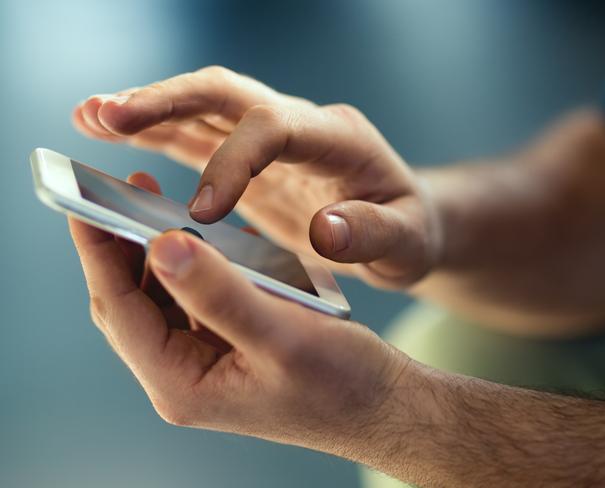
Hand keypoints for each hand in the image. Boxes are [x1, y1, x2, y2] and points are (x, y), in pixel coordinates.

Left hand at [69, 172, 405, 452]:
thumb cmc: (339, 382)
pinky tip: (207, 239)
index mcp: (182, 383)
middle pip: (129, 303)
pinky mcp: (225, 347)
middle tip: (127, 190)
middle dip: (121, 247)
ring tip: (160, 206)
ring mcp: (203, 362)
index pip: (119, 309)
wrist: (379, 404)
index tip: (84, 201)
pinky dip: (193, 266)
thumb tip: (162, 246)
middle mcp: (183, 375)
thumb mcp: (280, 335)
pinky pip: (192, 299)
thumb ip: (219, 293)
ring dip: (158, 253)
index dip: (98, 252)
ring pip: (159, 298)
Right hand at [72, 66, 438, 287]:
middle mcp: (301, 126)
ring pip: (202, 108)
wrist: (404, 223)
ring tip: (89, 116)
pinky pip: (198, 137)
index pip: (276, 127)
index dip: (233, 160)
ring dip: (147, 110)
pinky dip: (155, 135)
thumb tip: (327, 229)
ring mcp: (273, 139)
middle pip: (227, 94)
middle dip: (167, 101)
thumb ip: (373, 235)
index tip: (201, 211)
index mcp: (339, 140)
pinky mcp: (253, 160)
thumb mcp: (408, 243)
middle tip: (108, 113)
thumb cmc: (409, 233)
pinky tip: (113, 136)